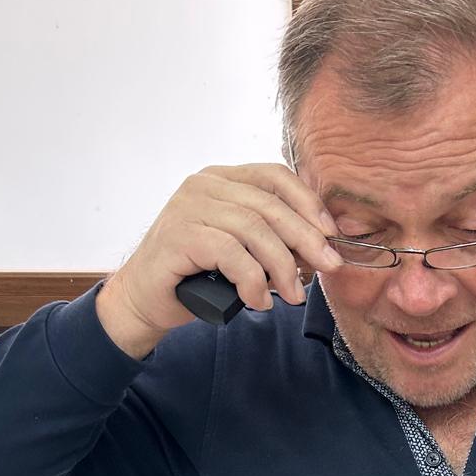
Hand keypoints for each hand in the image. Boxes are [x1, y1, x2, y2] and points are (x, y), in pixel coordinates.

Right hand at [95, 164, 344, 358]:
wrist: (144, 299)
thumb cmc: (196, 275)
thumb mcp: (240, 249)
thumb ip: (271, 238)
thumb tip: (320, 245)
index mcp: (222, 179)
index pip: (274, 175)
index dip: (308, 202)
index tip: (331, 232)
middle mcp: (204, 185)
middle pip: (270, 205)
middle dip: (306, 238)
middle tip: (328, 266)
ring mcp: (188, 207)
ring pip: (254, 230)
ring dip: (281, 266)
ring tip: (292, 295)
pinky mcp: (179, 234)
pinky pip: (231, 254)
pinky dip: (252, 281)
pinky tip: (258, 300)